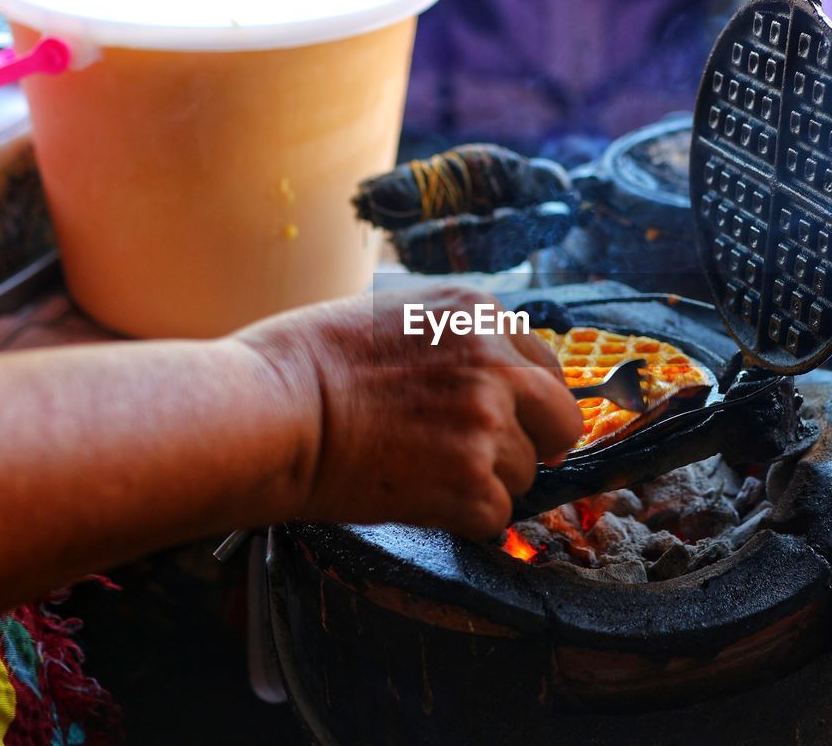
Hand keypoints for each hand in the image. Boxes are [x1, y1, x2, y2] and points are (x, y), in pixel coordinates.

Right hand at [234, 286, 581, 538]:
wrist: (269, 410)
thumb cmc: (306, 361)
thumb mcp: (395, 312)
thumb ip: (454, 337)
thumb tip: (493, 373)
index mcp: (478, 313)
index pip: (546, 365)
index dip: (527, 402)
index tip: (509, 420)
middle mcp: (495, 362)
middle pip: (562, 422)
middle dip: (533, 444)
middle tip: (489, 459)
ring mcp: (487, 422)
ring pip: (524, 475)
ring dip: (484, 483)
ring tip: (422, 471)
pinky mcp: (469, 479)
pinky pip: (496, 515)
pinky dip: (463, 518)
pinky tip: (418, 498)